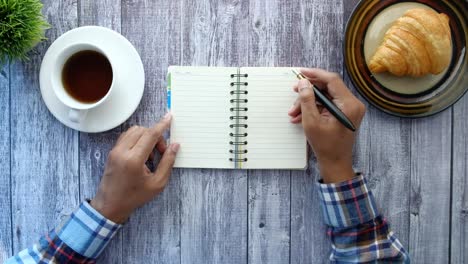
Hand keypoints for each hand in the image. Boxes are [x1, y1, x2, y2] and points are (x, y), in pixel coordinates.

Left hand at [90, 113, 179, 222]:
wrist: (110, 205)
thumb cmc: (134, 197)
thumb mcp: (157, 183)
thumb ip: (168, 162)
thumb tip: (175, 146)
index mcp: (134, 160)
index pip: (150, 135)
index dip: (162, 125)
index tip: (169, 118)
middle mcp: (122, 152)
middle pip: (143, 130)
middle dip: (155, 137)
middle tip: (161, 152)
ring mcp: (115, 151)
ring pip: (134, 131)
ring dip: (146, 137)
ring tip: (151, 155)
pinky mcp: (112, 152)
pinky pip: (126, 137)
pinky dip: (137, 140)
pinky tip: (141, 154)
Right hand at [288, 68, 365, 182]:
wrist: (335, 162)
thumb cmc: (326, 146)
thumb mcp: (311, 122)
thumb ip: (307, 100)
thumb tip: (303, 83)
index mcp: (349, 105)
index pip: (332, 80)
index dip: (315, 74)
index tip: (301, 73)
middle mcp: (353, 104)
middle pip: (328, 87)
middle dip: (308, 92)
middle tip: (294, 92)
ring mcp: (350, 109)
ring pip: (325, 96)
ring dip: (308, 102)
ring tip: (294, 112)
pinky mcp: (345, 113)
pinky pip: (327, 104)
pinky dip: (314, 108)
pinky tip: (300, 116)